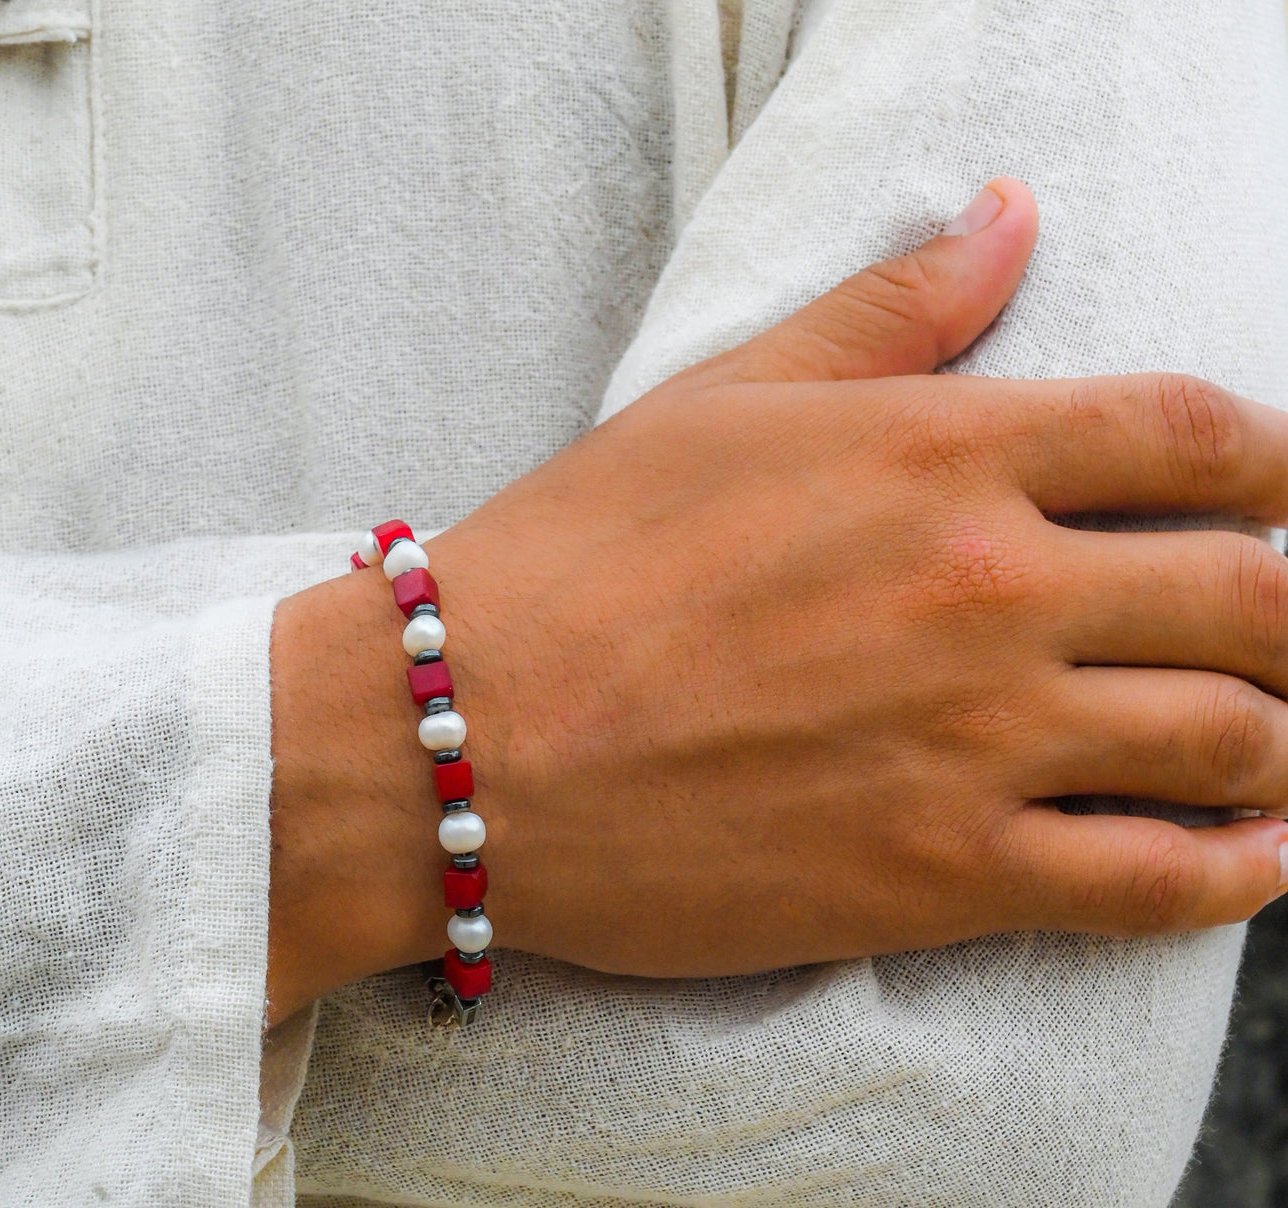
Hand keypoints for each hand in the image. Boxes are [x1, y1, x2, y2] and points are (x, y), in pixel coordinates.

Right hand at [267, 180, 1287, 1020]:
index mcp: (939, 454)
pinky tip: (1248, 853)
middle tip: (1268, 627)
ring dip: (1275, 739)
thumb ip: (886, 312)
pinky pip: (1159, 885)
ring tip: (1256, 739)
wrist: (460, 738)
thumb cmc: (575, 560)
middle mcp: (988, 590)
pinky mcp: (939, 876)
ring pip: (1233, 741)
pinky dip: (1236, 873)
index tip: (1269, 494)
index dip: (1271, 462)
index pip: (1197, 431)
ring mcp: (974, 742)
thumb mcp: (721, 400)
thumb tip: (1010, 213)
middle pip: (1257, 592)